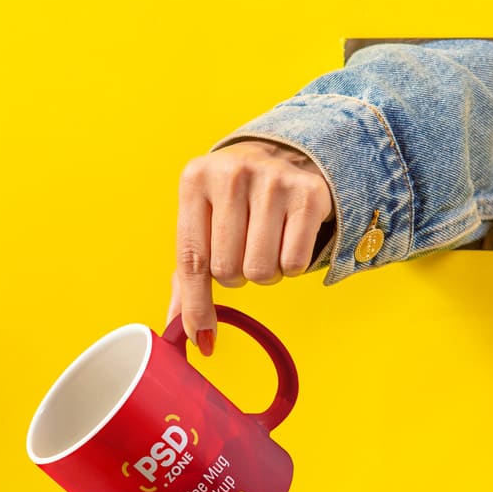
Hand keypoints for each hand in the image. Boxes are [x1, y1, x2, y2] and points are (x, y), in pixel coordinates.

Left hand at [167, 139, 332, 354]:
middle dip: (234, 276)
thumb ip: (187, 276)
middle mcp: (232, 174)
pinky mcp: (309, 193)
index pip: (192, 259)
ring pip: (261, 271)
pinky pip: (294, 264)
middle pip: (227, 270)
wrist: (281, 155)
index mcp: (195, 180)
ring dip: (263, 272)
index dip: (196, 304)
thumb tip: (183, 331)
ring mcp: (273, 180)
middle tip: (242, 251)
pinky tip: (286, 239)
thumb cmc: (231, 202)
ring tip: (263, 244)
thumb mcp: (202, 223)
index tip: (199, 336)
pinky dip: (290, 266)